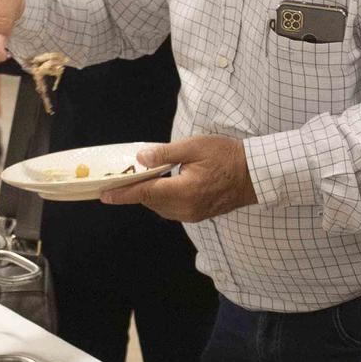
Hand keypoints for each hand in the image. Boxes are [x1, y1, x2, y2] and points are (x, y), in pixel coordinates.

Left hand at [101, 137, 256, 222]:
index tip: (104, 195)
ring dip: (149, 196)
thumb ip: (165, 153)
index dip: (123, 193)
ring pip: (160, 208)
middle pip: (150, 202)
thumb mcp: (195, 146)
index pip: (145, 193)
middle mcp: (186, 208)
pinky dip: (162, 199)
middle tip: (120, 180)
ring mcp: (193, 214)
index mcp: (184, 191)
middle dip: (134, 192)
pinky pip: (172, 210)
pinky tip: (163, 186)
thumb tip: (141, 159)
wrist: (256, 174)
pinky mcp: (199, 215)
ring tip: (141, 181)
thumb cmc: (228, 156)